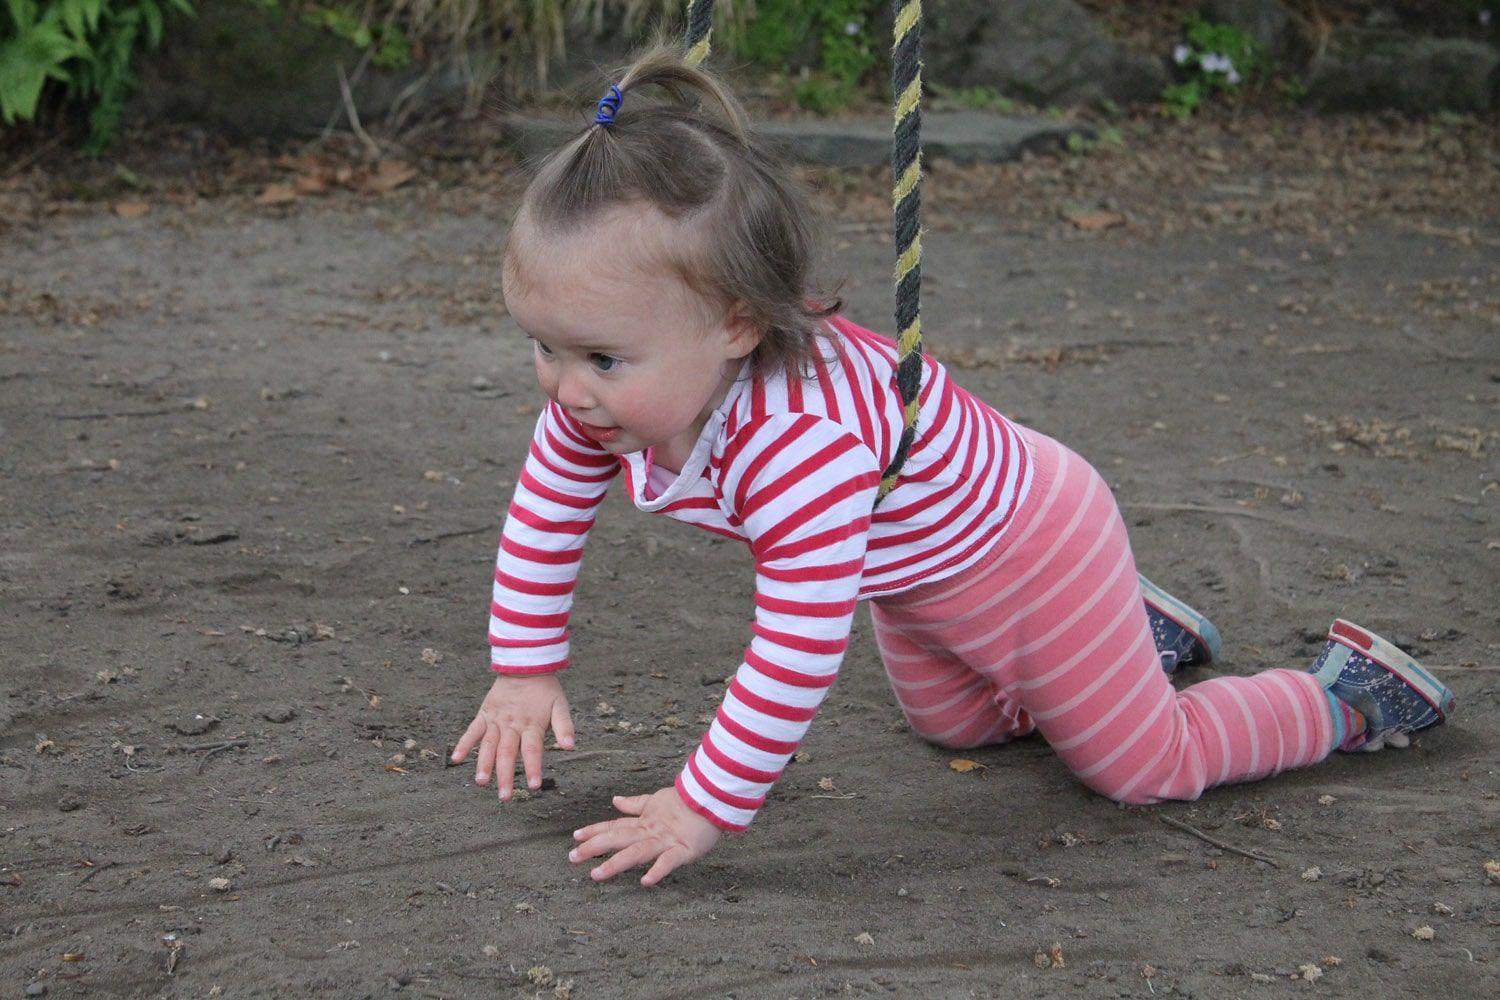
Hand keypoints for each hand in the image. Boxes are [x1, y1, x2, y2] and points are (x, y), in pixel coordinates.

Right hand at [451, 673, 575, 800]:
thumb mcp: (560, 705)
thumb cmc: (545, 690)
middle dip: (505, 776)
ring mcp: (496, 720)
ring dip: (484, 764)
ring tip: (481, 782)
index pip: (532, 750)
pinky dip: (464, 744)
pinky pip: (472, 730)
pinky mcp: (484, 714)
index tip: (533, 787)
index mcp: (531, 725)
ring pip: (488, 745)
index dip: (533, 768)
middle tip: (504, 797)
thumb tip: (571, 747)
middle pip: (508, 753)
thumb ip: (564, 727)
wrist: (525, 666)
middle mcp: (512, 725)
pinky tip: (456, 759)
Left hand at [570, 787, 722, 886]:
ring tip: (597, 874)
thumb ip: (635, 804)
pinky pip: (669, 861)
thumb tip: (615, 800)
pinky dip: (657, 870)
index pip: (615, 826)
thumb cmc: (687, 801)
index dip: (594, 831)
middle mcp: (650, 831)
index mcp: (644, 822)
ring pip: (636, 852)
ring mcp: (665, 841)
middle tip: (573, 857)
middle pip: (618, 838)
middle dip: (594, 847)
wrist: (714, 798)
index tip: (575, 836)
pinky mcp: (683, 850)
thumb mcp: (657, 800)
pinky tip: (645, 881)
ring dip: (615, 863)